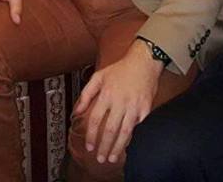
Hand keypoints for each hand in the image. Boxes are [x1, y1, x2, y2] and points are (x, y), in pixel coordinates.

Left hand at [73, 40, 163, 164]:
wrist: (144, 62)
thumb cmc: (120, 69)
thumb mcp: (99, 76)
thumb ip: (86, 93)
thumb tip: (77, 111)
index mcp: (106, 95)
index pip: (96, 120)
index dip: (91, 135)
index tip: (89, 147)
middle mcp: (119, 102)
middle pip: (110, 130)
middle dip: (104, 147)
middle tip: (100, 159)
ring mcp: (134, 106)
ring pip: (124, 132)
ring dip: (117, 147)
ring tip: (112, 158)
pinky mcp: (145, 108)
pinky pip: (138, 126)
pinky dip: (132, 137)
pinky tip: (127, 145)